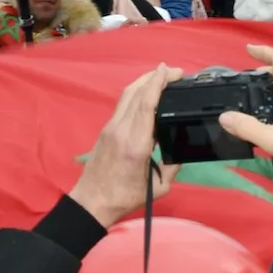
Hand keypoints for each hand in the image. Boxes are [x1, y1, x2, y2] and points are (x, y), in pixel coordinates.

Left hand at [68, 65, 180, 227]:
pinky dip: (137, 93)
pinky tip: (148, 94)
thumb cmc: (124, 197)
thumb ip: (172, 168)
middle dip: (155, 77)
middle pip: (136, 92)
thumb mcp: (158, 188)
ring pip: (127, 95)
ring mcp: (111, 127)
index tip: (170, 71)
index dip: (157, 83)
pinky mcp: (106, 129)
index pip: (146, 104)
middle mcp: (121, 130)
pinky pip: (123, 104)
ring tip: (163, 77)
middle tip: (176, 72)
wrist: (92, 202)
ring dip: (144, 81)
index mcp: (135, 144)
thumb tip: (180, 152)